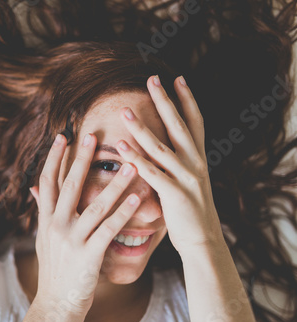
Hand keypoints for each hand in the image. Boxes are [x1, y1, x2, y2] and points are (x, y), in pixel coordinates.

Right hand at [29, 132, 140, 314]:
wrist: (56, 304)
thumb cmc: (54, 269)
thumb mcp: (43, 238)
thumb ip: (43, 211)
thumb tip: (34, 189)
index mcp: (46, 219)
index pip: (48, 181)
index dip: (54, 157)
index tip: (63, 136)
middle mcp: (56, 226)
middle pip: (70, 186)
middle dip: (81, 159)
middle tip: (92, 135)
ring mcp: (71, 240)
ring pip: (94, 205)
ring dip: (114, 184)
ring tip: (130, 165)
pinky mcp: (88, 255)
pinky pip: (108, 230)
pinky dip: (122, 213)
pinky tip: (136, 200)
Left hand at [115, 75, 223, 256]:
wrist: (203, 240)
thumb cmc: (190, 210)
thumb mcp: (189, 180)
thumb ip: (177, 162)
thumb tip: (162, 146)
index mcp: (199, 158)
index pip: (195, 122)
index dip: (187, 99)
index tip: (178, 78)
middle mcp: (195, 163)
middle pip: (179, 126)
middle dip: (164, 101)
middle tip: (152, 79)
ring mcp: (187, 178)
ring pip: (161, 147)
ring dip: (141, 127)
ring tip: (124, 111)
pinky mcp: (175, 194)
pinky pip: (152, 173)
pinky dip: (136, 159)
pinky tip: (121, 147)